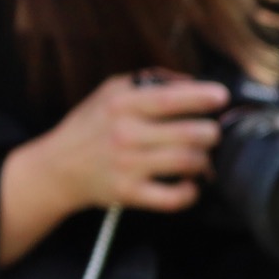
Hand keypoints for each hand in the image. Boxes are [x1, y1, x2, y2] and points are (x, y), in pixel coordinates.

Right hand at [37, 72, 231, 213]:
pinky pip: (173, 197)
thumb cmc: (91, 125)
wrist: (56, 168)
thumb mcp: (111, 91)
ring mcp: (127, 165)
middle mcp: (125, 134)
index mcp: (122, 104)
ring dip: (204, 160)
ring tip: (200, 157)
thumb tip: (192, 81)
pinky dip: (190, 192)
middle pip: (190, 134)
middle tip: (210, 134)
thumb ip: (150, 82)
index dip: (202, 97)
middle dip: (211, 133)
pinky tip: (189, 183)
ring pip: (188, 162)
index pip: (170, 98)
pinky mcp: (128, 193)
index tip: (221, 97)